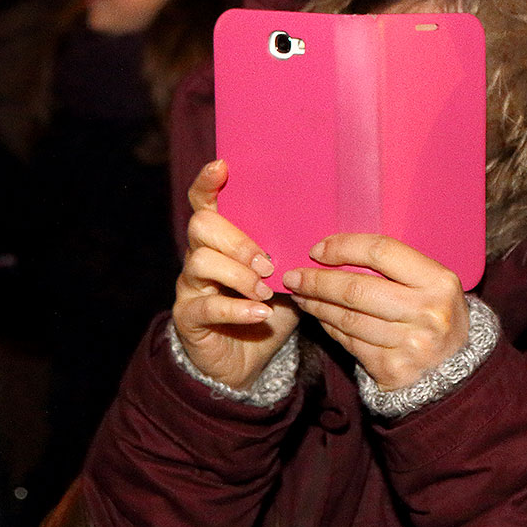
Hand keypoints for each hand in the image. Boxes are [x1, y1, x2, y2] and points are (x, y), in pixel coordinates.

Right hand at [173, 160, 300, 389]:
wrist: (247, 360)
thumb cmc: (272, 307)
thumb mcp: (289, 274)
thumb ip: (298, 249)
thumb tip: (337, 224)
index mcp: (223, 238)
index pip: (206, 201)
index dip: (208, 182)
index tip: (223, 166)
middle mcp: (200, 255)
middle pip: (202, 226)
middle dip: (237, 239)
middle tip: (268, 262)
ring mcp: (191, 286)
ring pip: (200, 262)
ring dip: (239, 274)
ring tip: (266, 291)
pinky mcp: (189, 318)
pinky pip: (206, 306)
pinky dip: (237, 308)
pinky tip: (262, 313)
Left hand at [282, 235, 468, 391]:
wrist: (455, 371)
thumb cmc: (437, 316)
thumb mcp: (433, 285)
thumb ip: (397, 268)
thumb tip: (339, 251)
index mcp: (439, 281)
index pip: (382, 252)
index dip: (344, 248)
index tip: (318, 250)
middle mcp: (426, 311)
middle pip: (357, 289)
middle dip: (318, 281)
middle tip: (295, 276)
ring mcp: (410, 343)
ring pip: (348, 318)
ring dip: (317, 305)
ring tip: (301, 295)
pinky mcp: (391, 368)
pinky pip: (349, 341)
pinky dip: (329, 327)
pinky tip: (320, 316)